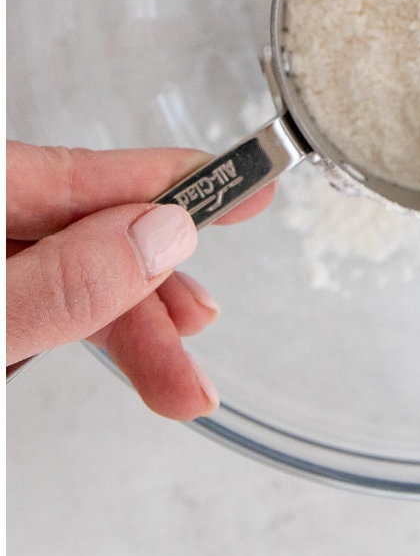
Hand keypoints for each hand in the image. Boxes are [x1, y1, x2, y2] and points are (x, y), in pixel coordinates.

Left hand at [5, 141, 274, 418]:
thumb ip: (63, 283)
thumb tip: (163, 236)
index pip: (80, 173)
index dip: (172, 180)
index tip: (247, 184)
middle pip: (77, 234)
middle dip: (148, 287)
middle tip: (203, 326)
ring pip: (60, 275)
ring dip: (124, 325)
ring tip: (176, 383)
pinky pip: (36, 302)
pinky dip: (78, 330)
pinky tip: (118, 353)